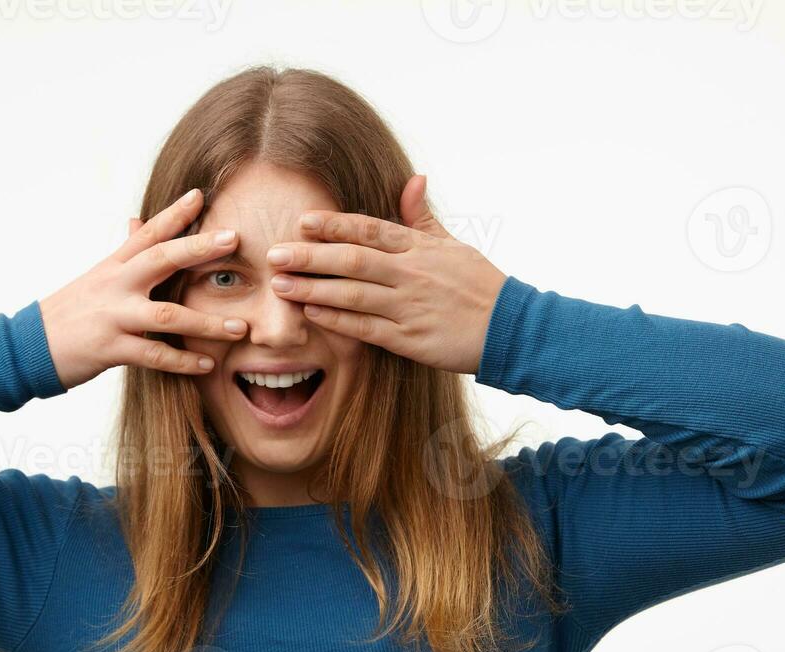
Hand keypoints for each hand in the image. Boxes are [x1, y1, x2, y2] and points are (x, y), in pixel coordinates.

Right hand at [39, 188, 248, 388]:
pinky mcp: (111, 348)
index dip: (174, 213)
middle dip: (198, 248)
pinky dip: (183, 361)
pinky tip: (207, 364)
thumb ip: (124, 252)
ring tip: (241, 327)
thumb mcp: (96, 278)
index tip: (200, 194)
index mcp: (114, 266)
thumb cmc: (70, 312)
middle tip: (234, 238)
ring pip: (167, 314)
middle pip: (161, 258)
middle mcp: (115, 285)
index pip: (147, 232)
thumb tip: (136, 220)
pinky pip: (154, 354)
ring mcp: (113, 316)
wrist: (28, 347)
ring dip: (207, 321)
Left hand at [262, 175, 505, 374]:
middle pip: (353, 260)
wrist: (511, 329)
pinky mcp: (411, 340)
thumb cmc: (480, 285)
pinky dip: (338, 321)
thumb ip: (423, 216)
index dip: (334, 225)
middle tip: (274, 255)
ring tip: (280, 286)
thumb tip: (413, 179)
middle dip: (310, 257)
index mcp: (420, 248)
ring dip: (314, 290)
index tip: (302, 221)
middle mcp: (412, 273)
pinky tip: (312, 314)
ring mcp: (410, 307)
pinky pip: (367, 328)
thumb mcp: (454, 244)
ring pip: (354, 294)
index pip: (370, 229)